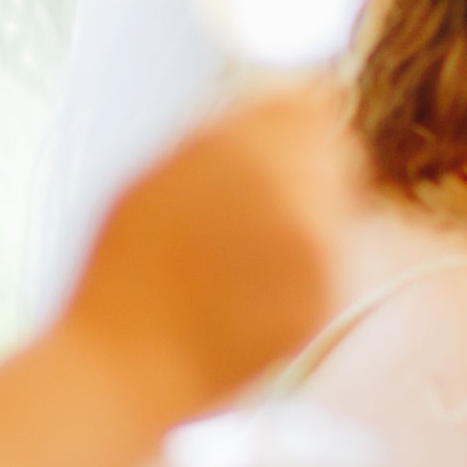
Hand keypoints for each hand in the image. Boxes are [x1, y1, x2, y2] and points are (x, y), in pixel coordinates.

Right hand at [61, 87, 348, 430]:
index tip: (283, 133)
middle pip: (335, 148)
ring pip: (340, 204)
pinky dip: (309, 266)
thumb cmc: (126, 271)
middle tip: (264, 197)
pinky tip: (255, 289)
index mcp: (238, 146)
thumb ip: (221, 136)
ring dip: (309, 214)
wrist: (128, 363)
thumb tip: (273, 105)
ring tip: (245, 253)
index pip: (310, 102)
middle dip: (306, 163)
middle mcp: (287, 186)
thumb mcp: (156, 176)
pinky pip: (336, 258)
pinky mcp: (327, 292)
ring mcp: (316, 243)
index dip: (295, 118)